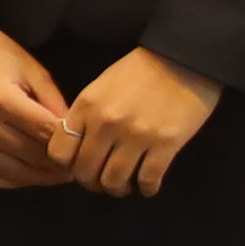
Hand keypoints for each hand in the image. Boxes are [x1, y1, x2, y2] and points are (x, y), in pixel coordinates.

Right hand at [0, 23, 76, 193]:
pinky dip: (9, 181)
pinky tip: (27, 176)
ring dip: (37, 178)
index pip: (44, 133)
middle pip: (28, 156)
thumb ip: (53, 103)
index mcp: (0, 99)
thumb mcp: (32, 70)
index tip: (84, 152)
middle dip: (56, 166)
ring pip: (9, 172)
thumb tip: (74, 135)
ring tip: (56, 176)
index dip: (68, 146)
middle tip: (75, 169)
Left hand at [66, 47, 223, 200]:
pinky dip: (146, 188)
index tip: (79, 165)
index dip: (67, 165)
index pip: (60, 152)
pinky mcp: (166, 144)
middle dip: (92, 183)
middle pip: (86, 172)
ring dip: (117, 189)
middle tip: (102, 182)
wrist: (185, 56)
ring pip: (114, 181)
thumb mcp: (102, 86)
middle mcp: (107, 123)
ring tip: (124, 186)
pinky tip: (148, 186)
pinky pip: (148, 179)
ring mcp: (137, 135)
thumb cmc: (141, 70)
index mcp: (87, 106)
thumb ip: (86, 115)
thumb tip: (78, 148)